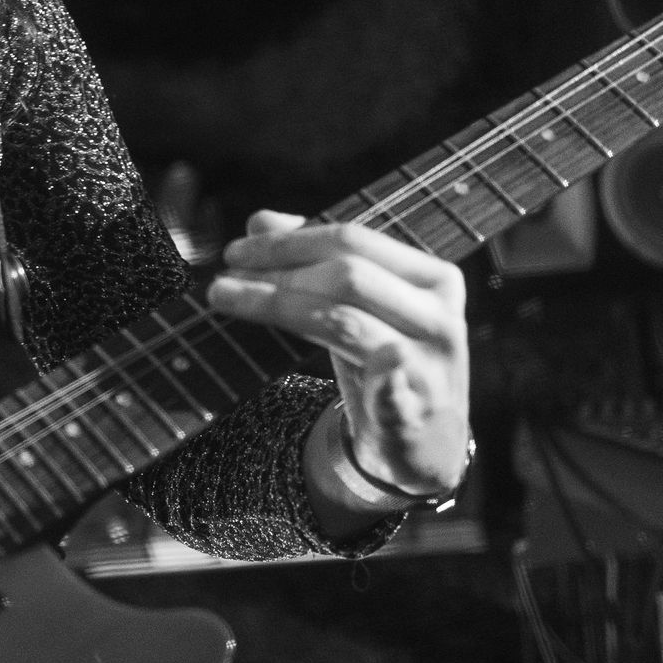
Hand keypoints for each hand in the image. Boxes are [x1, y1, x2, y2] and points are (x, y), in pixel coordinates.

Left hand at [204, 211, 469, 523]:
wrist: (427, 442)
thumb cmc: (386, 359)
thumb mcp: (361, 307)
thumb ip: (316, 261)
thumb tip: (261, 220)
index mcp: (432, 278)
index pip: (354, 240)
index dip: (290, 241)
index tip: (237, 251)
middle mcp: (438, 316)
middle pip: (348, 276)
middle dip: (278, 272)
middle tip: (225, 277)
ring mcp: (429, 365)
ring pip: (345, 323)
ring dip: (277, 306)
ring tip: (225, 298)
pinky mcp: (414, 412)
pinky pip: (393, 390)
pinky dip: (381, 379)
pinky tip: (370, 368)